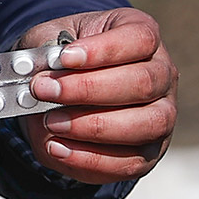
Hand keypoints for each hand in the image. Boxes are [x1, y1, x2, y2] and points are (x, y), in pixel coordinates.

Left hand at [22, 8, 176, 182]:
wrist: (61, 87)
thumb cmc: (61, 57)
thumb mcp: (48, 40)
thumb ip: (43, 50)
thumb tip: (37, 69)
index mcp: (142, 35)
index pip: (139, 38)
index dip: (103, 49)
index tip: (65, 57)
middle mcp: (161, 74)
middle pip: (143, 83)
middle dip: (88, 89)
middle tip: (44, 90)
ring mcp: (161, 115)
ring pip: (147, 124)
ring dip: (93, 126)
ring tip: (51, 121)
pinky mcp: (148, 153)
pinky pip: (130, 163)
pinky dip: (90, 158)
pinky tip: (57, 147)